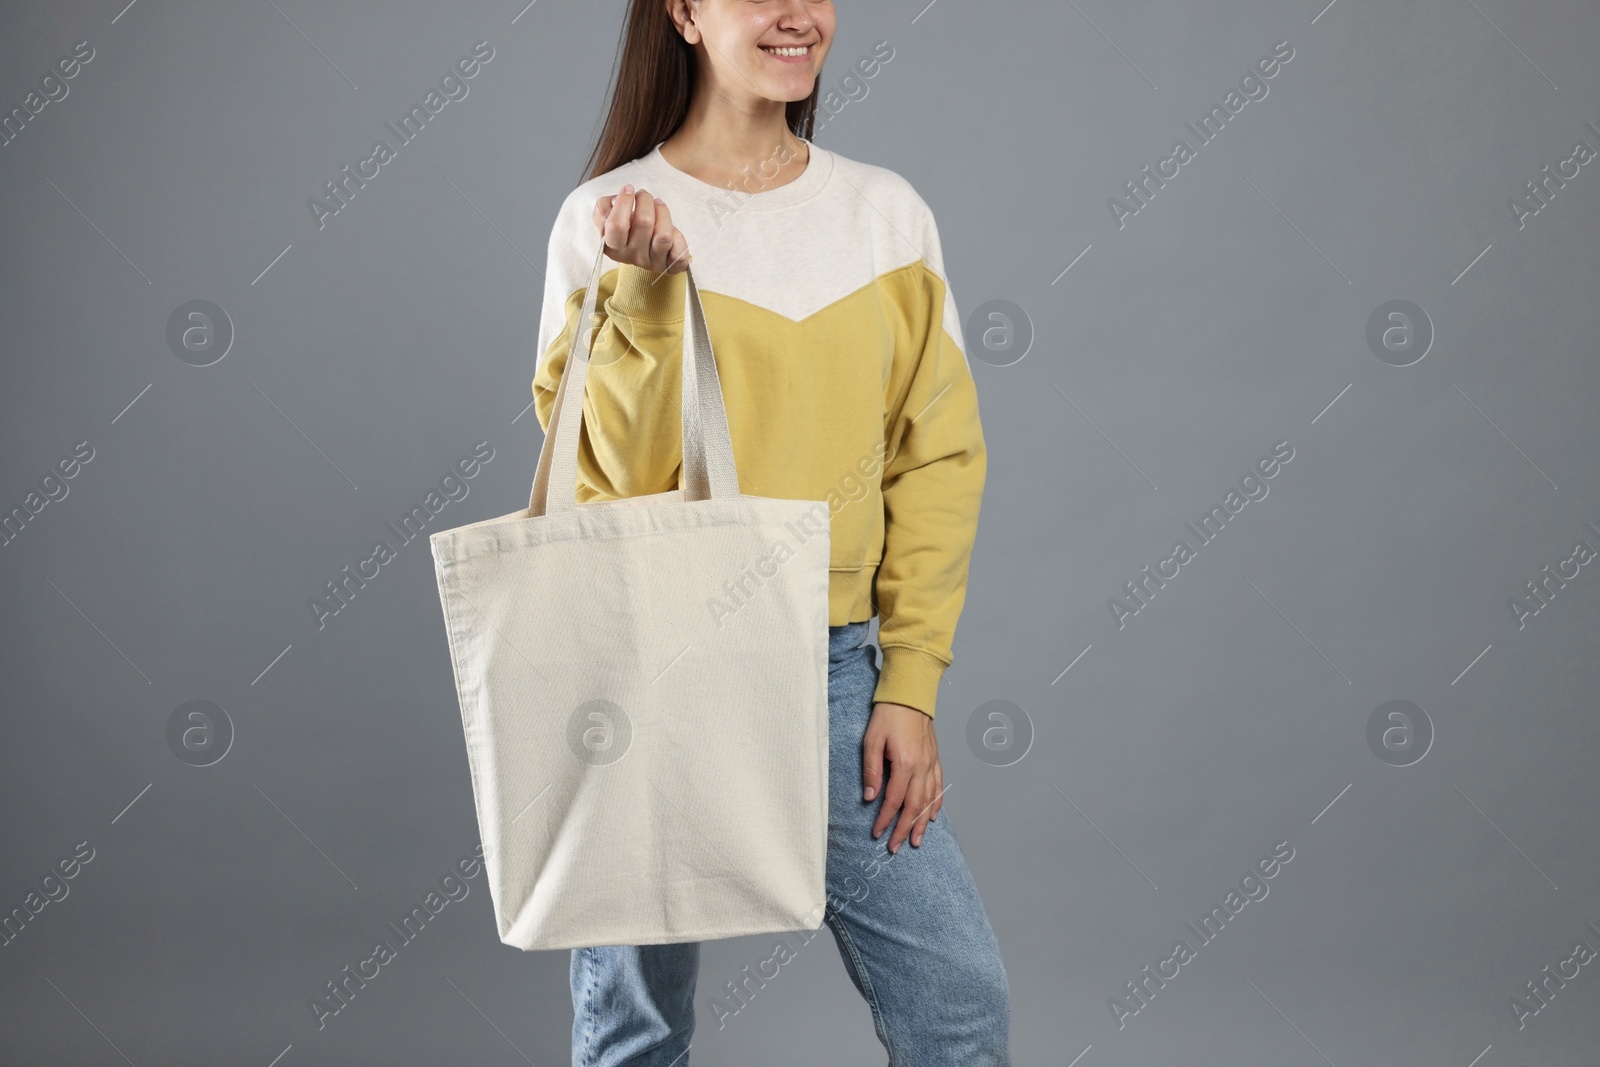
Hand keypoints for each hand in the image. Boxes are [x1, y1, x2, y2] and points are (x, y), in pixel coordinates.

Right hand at [592, 185, 690, 276]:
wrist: (643, 249)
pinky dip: (678, 236)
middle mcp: (633, 257)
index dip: (624, 202)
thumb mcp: (607, 218)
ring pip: (664, 235)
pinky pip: (679, 252)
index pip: (616, 225)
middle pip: (644, 223)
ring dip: (662, 212)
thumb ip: (603, 208)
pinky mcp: (671, 266)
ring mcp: (653, 263)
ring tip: (658, 206)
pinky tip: (671, 229)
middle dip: (645, 200)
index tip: (628, 189)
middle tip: (644, 196)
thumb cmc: (625, 228)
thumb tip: (616, 201)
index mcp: (613, 247)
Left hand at [862, 701, 944, 853]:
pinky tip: (933, 815)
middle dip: (904, 830)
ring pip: (929, 800)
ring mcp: (931, 763)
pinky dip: (936, 804)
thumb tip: (870, 798)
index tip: (877, 834)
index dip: (885, 820)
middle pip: (915, 807)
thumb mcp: (871, 741)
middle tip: (895, 848)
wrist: (910, 695)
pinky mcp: (935, 758)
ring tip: (916, 841)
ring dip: (922, 823)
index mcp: (905, 764)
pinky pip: (938, 787)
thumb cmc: (887, 715)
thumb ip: (871, 771)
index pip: (894, 801)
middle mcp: (922, 767)